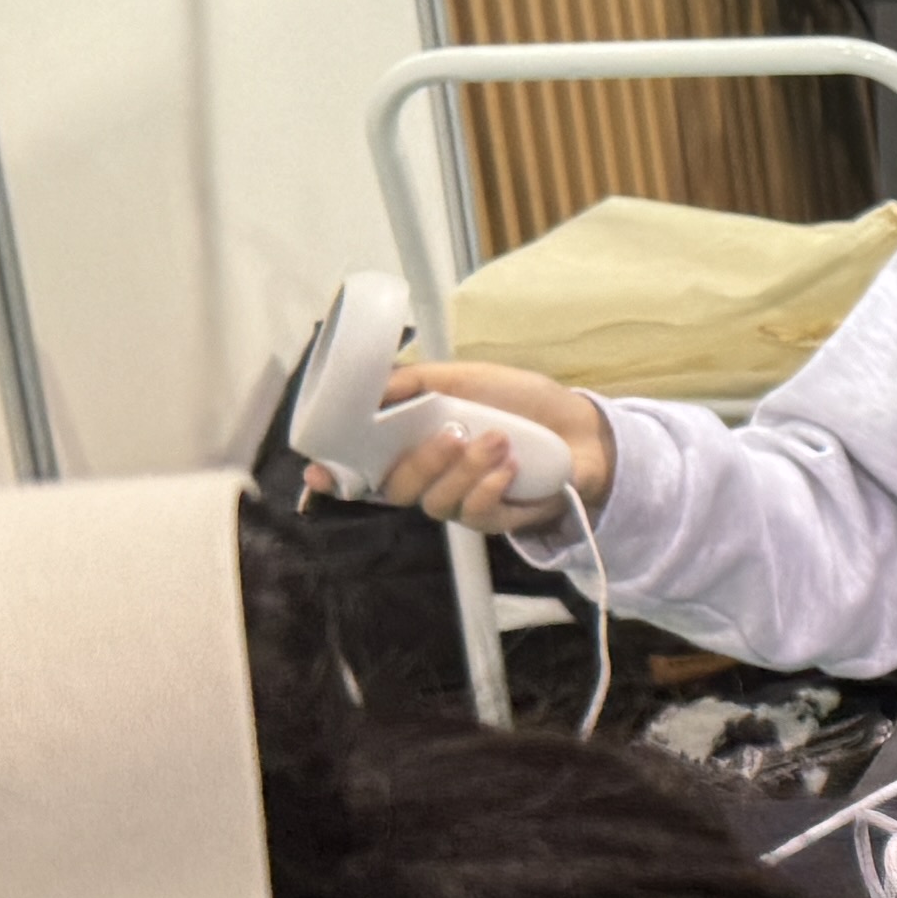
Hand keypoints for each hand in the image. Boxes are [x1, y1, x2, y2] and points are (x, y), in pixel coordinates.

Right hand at [347, 358, 615, 531]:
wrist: (579, 427)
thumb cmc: (518, 402)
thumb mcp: (467, 377)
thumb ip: (418, 381)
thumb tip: (375, 386)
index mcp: (413, 444)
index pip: (362, 467)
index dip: (334, 475)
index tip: (318, 472)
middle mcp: (429, 478)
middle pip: (396, 488)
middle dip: (422, 461)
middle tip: (455, 433)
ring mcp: (459, 501)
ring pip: (436, 503)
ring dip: (466, 469)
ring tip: (499, 440)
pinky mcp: (493, 519)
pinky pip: (475, 515)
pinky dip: (490, 487)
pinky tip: (510, 467)